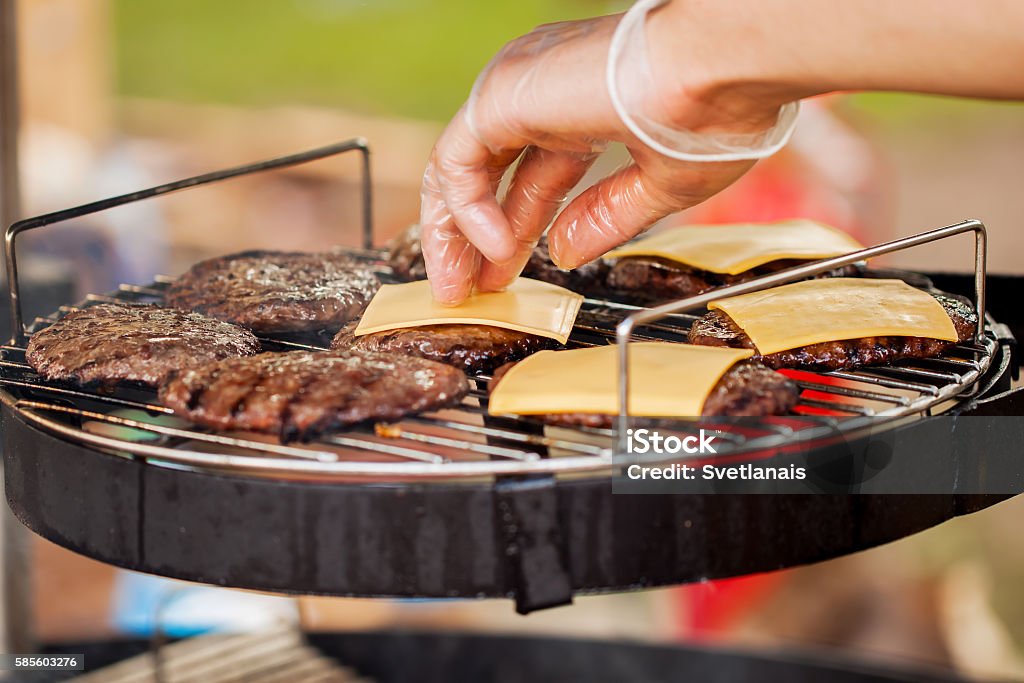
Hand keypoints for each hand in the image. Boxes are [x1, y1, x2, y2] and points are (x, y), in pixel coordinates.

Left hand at [419, 8, 782, 303]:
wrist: (721, 66)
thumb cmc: (716, 111)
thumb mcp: (660, 185)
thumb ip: (606, 218)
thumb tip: (564, 253)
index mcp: (580, 108)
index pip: (530, 177)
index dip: (516, 231)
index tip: (504, 276)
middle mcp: (541, 95)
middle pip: (487, 174)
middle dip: (472, 239)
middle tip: (468, 289)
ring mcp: (517, 90)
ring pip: (460, 168)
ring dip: (453, 233)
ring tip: (458, 286)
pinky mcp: (500, 94)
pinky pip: (458, 162)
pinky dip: (466, 212)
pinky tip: (496, 252)